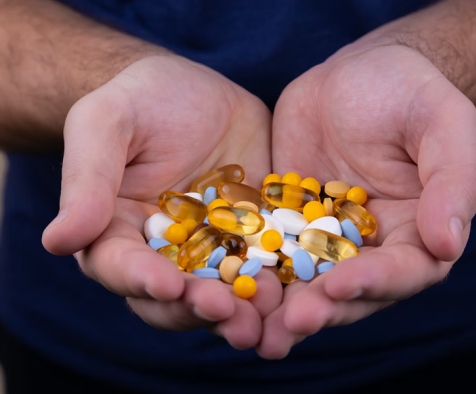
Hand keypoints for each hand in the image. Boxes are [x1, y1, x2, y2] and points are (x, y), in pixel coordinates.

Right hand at [42, 55, 281, 348]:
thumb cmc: (141, 100)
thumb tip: (57, 242)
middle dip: (198, 308)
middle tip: (225, 313)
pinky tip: (298, 288)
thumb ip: (86, 180)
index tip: (166, 285)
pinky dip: (281, 280)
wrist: (196, 91)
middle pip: (176, 295)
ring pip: (224, 291)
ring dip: (243, 311)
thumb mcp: (106, 123)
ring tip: (264, 318)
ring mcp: (214, 249)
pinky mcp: (254, 236)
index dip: (142, 280)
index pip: (123, 267)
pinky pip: (267, 264)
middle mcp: (166, 253)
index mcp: (120, 233)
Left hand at [258, 44, 475, 357]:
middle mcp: (369, 245)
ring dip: (282, 307)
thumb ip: (453, 179)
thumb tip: (449, 243)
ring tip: (256, 329)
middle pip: (349, 289)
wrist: (355, 74)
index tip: (342, 285)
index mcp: (414, 231)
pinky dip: (252, 268)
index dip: (375, 282)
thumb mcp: (441, 122)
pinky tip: (227, 284)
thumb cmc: (407, 91)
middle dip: (322, 308)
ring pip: (305, 279)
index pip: (402, 271)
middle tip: (291, 323)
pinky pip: (269, 248)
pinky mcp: (287, 221)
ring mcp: (323, 235)